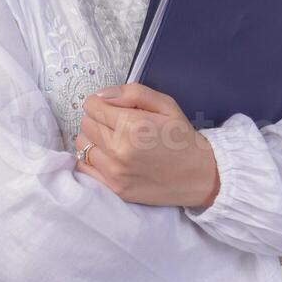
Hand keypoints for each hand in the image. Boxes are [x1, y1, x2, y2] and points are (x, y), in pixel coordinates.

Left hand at [74, 84, 218, 208]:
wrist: (199, 176)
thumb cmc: (182, 138)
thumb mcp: (166, 104)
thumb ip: (132, 93)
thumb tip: (102, 95)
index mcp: (132, 126)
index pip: (92, 106)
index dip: (101, 102)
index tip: (113, 107)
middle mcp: (120, 150)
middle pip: (85, 124)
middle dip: (98, 119)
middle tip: (116, 123)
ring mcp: (115, 172)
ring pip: (82, 144)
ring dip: (93, 138)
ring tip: (113, 139)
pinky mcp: (114, 188)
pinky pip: (84, 166)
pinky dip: (91, 158)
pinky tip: (109, 156)